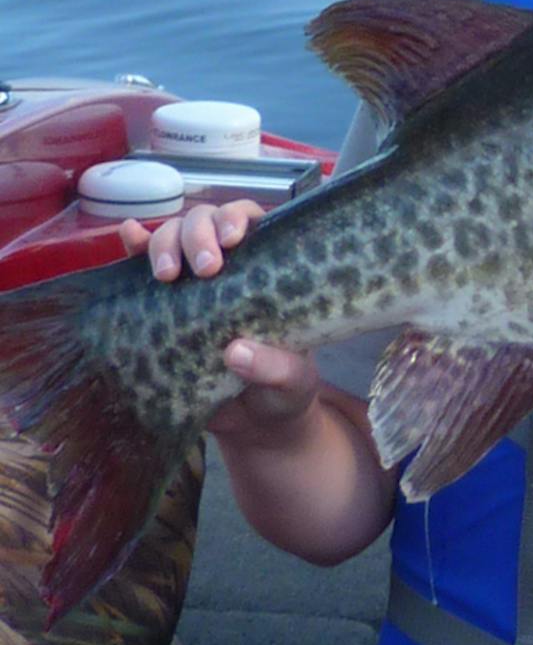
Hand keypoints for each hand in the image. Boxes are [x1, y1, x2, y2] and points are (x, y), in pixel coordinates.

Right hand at [121, 198, 324, 440]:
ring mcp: (191, 286)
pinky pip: (141, 273)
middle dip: (199, 233)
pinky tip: (127, 234)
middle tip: (204, 267)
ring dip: (164, 243)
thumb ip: (275, 367)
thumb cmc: (284, 391)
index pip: (251, 220)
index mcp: (265, 271)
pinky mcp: (163, 310)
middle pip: (206, 222)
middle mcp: (228, 266)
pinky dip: (134, 248)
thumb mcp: (293, 381)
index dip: (237, 218)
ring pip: (173, 237)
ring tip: (166, 274)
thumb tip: (235, 351)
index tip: (232, 240)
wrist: (254, 426)